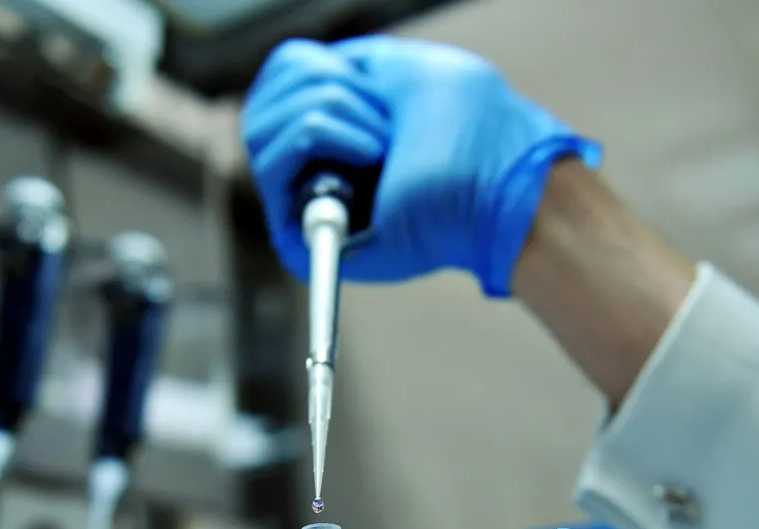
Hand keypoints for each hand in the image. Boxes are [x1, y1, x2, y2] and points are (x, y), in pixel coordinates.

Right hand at [241, 36, 598, 295]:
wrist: (496, 186)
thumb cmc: (468, 130)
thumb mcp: (402, 70)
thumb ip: (348, 70)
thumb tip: (306, 72)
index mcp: (339, 128)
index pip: (284, 75)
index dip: (319, 65)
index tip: (372, 85)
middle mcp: (317, 166)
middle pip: (267, 98)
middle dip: (327, 89)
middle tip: (383, 124)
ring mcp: (307, 201)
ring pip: (261, 127)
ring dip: (330, 115)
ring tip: (382, 147)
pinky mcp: (302, 234)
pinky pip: (269, 161)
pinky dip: (320, 139)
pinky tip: (370, 158)